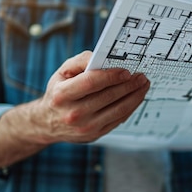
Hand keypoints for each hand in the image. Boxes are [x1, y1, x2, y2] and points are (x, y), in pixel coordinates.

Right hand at [31, 51, 149, 143]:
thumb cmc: (58, 93)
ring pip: (118, 110)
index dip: (111, 76)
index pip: (91, 83)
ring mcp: (85, 127)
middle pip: (108, 96)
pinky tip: (137, 97)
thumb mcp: (62, 73)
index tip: (126, 71)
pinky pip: (119, 119)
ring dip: (135, 96)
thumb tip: (103, 57)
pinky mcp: (96, 134)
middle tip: (141, 76)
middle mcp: (73, 114)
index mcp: (62, 95)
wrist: (48, 123)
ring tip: (143, 85)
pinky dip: (131, 107)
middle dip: (129, 85)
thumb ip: (81, 61)